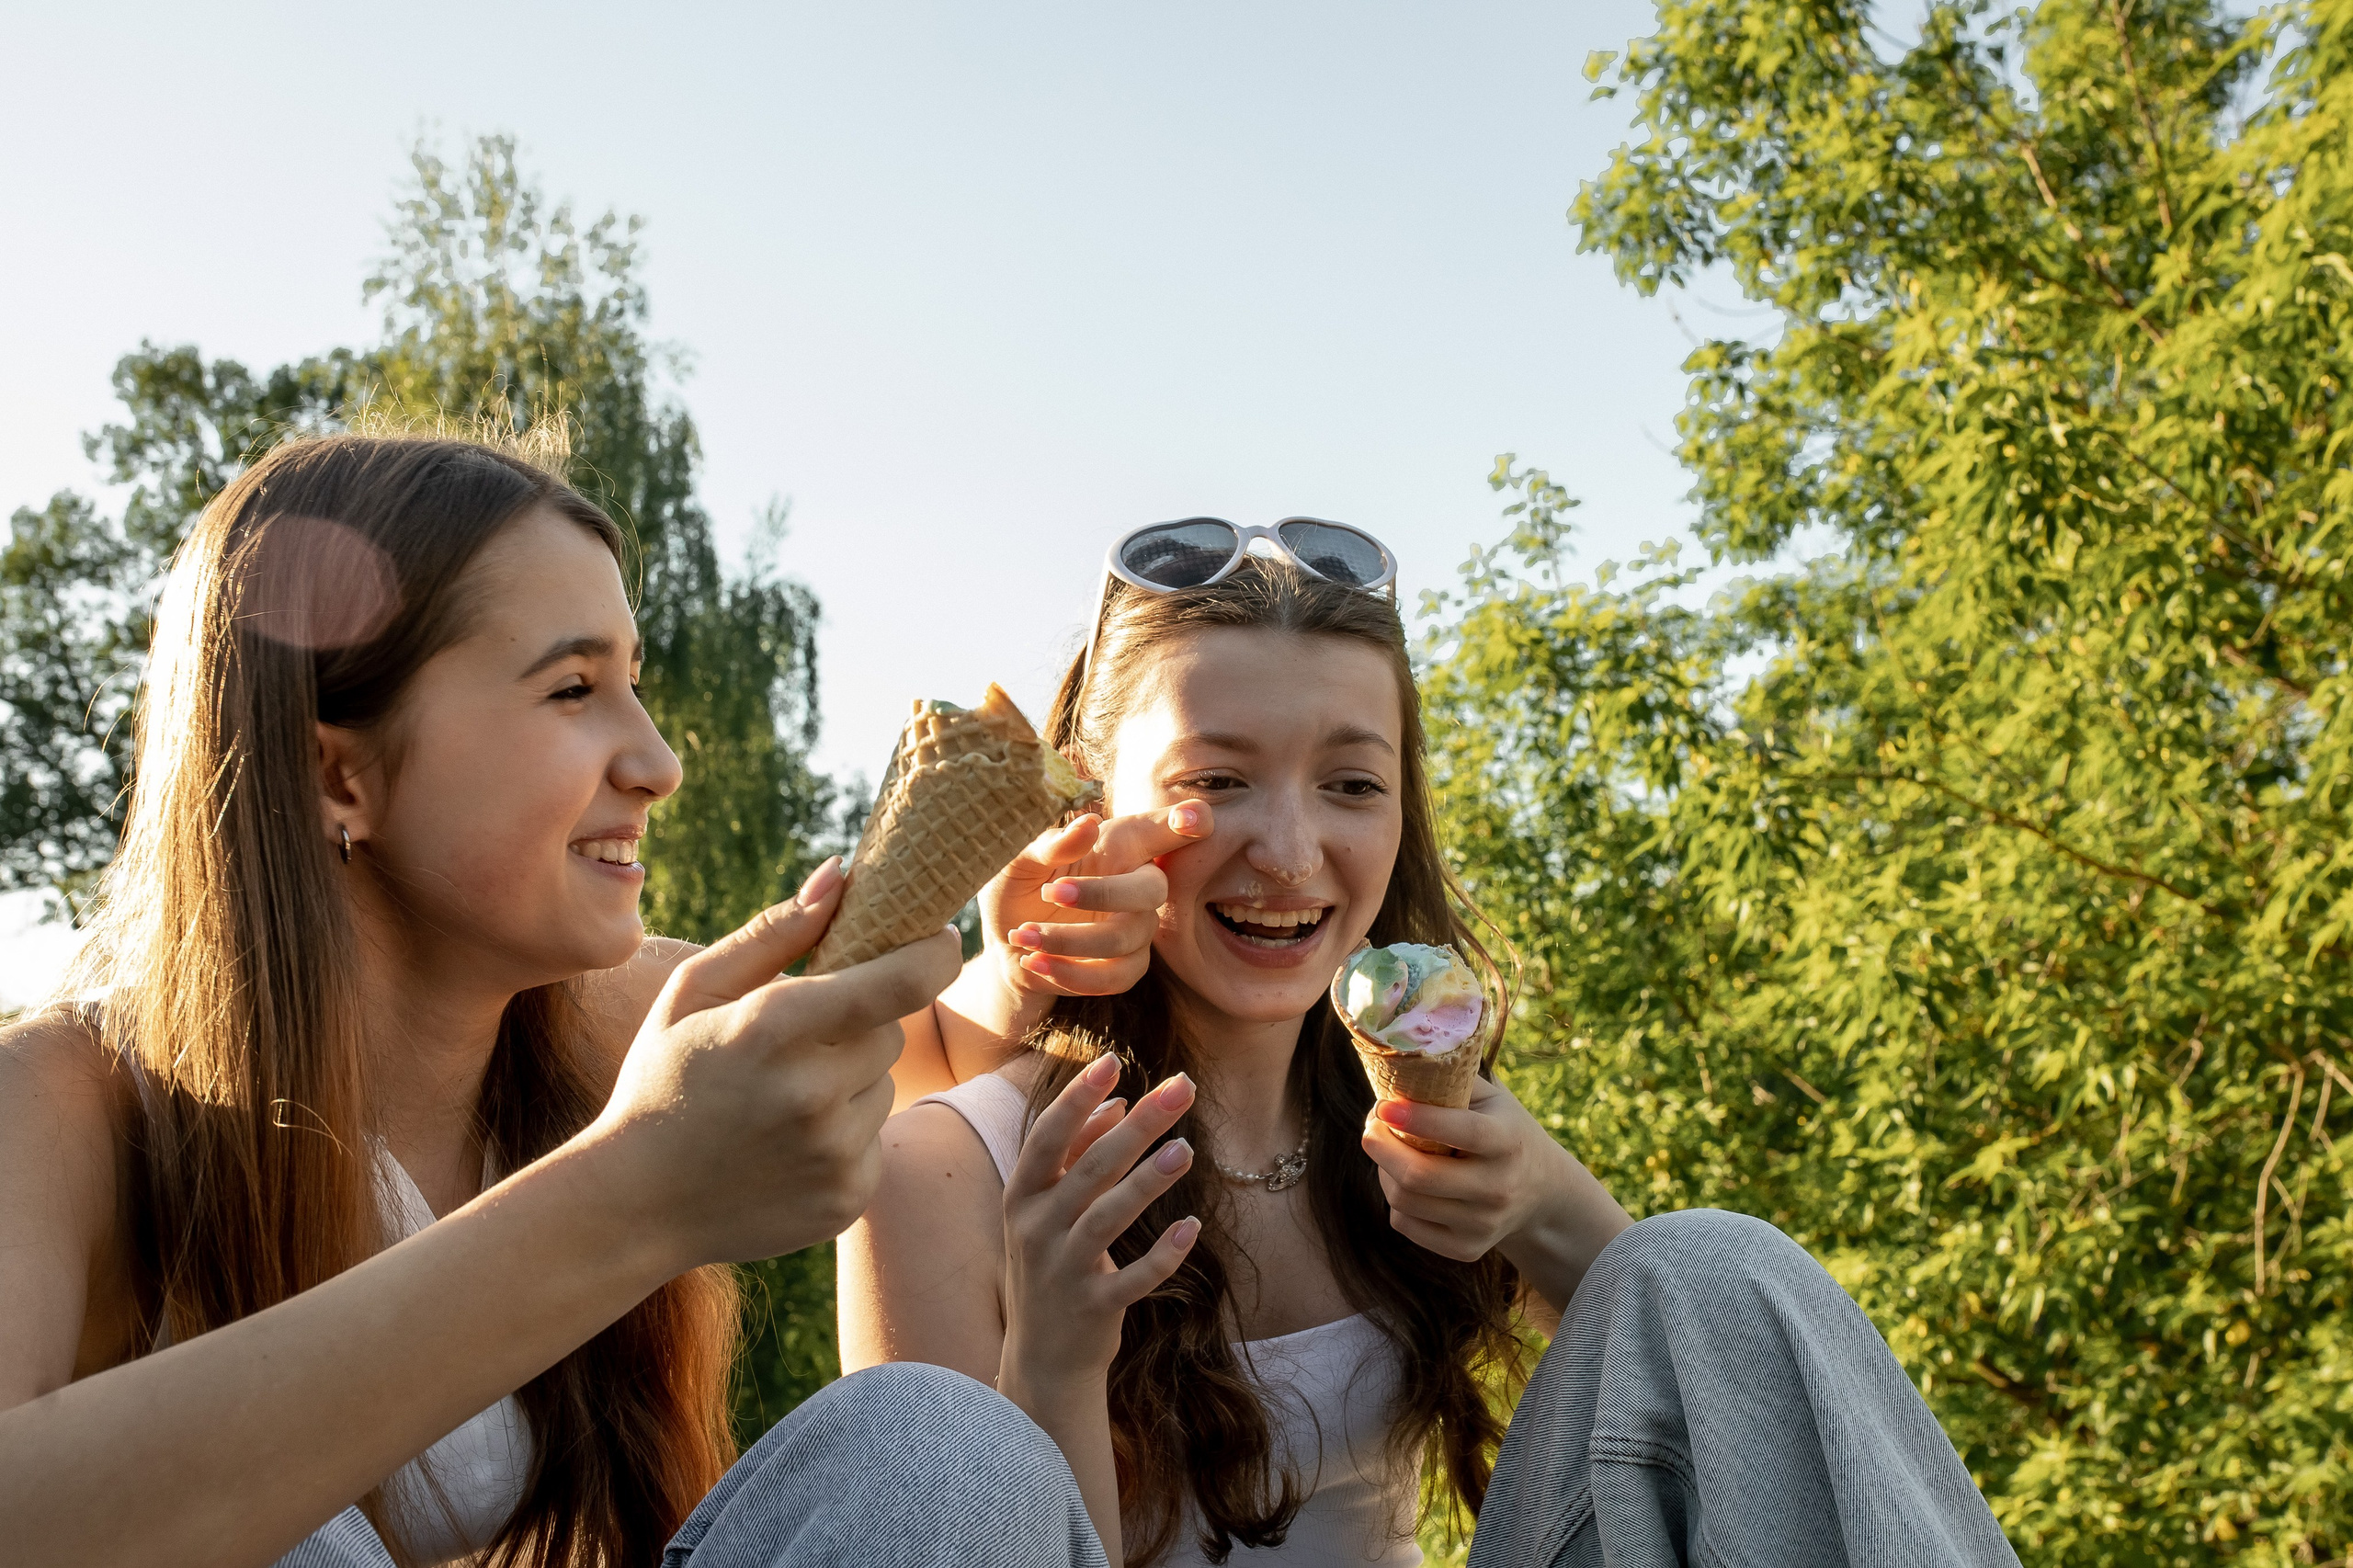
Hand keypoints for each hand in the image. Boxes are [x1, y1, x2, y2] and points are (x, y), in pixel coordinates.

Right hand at [588, 857, 963, 1268]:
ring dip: (849, 1082)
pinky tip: (786, 1146)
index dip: (934, 954)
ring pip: (883, 1086)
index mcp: (773, 1027)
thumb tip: (843, 874)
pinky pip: (876, 1140)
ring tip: (780, 1101)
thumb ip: (774, 932)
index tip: (940, 940)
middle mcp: (812, 1093)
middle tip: (796, 1045)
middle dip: (857, 1027)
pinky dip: (843, 1135)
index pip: (902, 981)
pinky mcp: (847, 1197)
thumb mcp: (695, 991)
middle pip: (890, 1032)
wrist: (634, 1204)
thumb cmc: (664, 1078)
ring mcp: (833, 1154)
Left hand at [982, 803, 1213, 998]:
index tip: (1191, 819)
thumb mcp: (1018, 863)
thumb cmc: (1018, 890)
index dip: (1188, 822)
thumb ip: (1051, 846)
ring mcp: (1136, 929)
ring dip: (1070, 939)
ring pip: (1125, 939)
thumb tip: (1087, 824)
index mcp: (1117, 846)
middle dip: (1104, 893)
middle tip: (1052, 893)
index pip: (1163, 830)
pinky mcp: (1124, 968)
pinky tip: (1033, 960)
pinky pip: (1113, 977)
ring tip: (1024, 934)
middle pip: (1153, 889)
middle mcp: (1136, 884)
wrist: (1007, 946)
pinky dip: (1069, 972)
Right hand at [999, 1054, 1200, 1399]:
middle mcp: (1036, 1229)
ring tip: (1188, 1150)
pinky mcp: (1093, 1308)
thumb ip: (1082, 1153)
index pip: (1048, 1137)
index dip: (1077, 1098)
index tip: (1112, 1061)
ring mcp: (1063, 1271)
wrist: (1043, 1355)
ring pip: (1109, 1218)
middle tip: (1183, 1088)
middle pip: (1090, 1168)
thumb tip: (1117, 1102)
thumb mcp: (1052, 1207)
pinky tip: (1191, 1228)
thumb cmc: (1052, 1262)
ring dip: (1149, 1182)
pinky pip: (1133, 1279)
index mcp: (1022, 1196)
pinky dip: (1162, 1255)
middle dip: (1139, 1125)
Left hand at [1360, 1076, 1632, 1316]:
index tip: (1383, 1107)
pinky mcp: (1467, 1250)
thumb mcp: (1492, 1099)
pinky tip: (1405, 1182)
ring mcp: (1484, 1225)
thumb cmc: (1503, 1130)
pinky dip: (1395, 1201)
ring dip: (1383, 1172)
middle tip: (1370, 1128)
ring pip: (1404, 1202)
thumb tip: (1395, 1064)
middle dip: (1381, 1148)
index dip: (1418, 1120)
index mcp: (1508, 1141)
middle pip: (1419, 1176)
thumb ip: (1451, 1081)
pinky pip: (1405, 1225)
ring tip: (1389, 1152)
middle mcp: (1499, 1187)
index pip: (1462, 1132)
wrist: (1541, 1191)